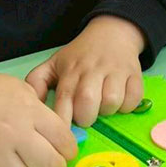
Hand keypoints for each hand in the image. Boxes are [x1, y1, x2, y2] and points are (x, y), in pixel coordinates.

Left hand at [25, 15, 145, 126]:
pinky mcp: (135, 73)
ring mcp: (115, 71)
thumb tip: (30, 104)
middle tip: (86, 116)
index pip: (64, 99)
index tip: (62, 134)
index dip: (62, 121)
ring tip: (103, 106)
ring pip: (112, 101)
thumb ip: (37, 82)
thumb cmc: (80, 54)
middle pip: (88, 102)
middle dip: (86, 117)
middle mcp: (92, 71)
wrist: (112, 32)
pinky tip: (120, 101)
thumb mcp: (55, 63)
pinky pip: (133, 98)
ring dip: (108, 111)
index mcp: (70, 72)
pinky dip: (128, 105)